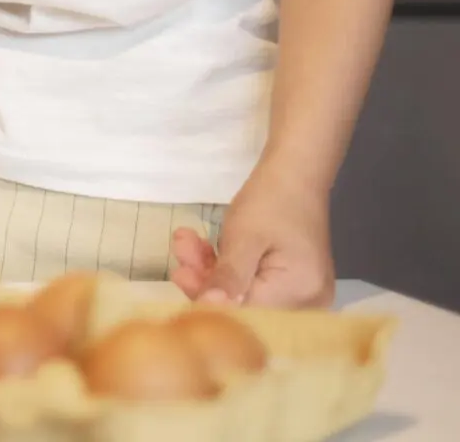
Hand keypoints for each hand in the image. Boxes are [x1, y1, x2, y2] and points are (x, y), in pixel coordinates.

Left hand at [172, 168, 334, 307]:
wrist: (295, 175)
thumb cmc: (271, 202)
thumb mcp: (243, 238)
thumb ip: (227, 277)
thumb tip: (208, 309)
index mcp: (300, 293)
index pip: (247, 313)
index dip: (209, 300)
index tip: (180, 274)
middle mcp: (308, 302)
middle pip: (245, 304)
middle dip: (207, 279)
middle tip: (182, 251)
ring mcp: (301, 293)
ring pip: (243, 292)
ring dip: (211, 268)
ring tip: (187, 241)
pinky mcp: (289, 283)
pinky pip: (252, 283)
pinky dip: (227, 267)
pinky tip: (203, 246)